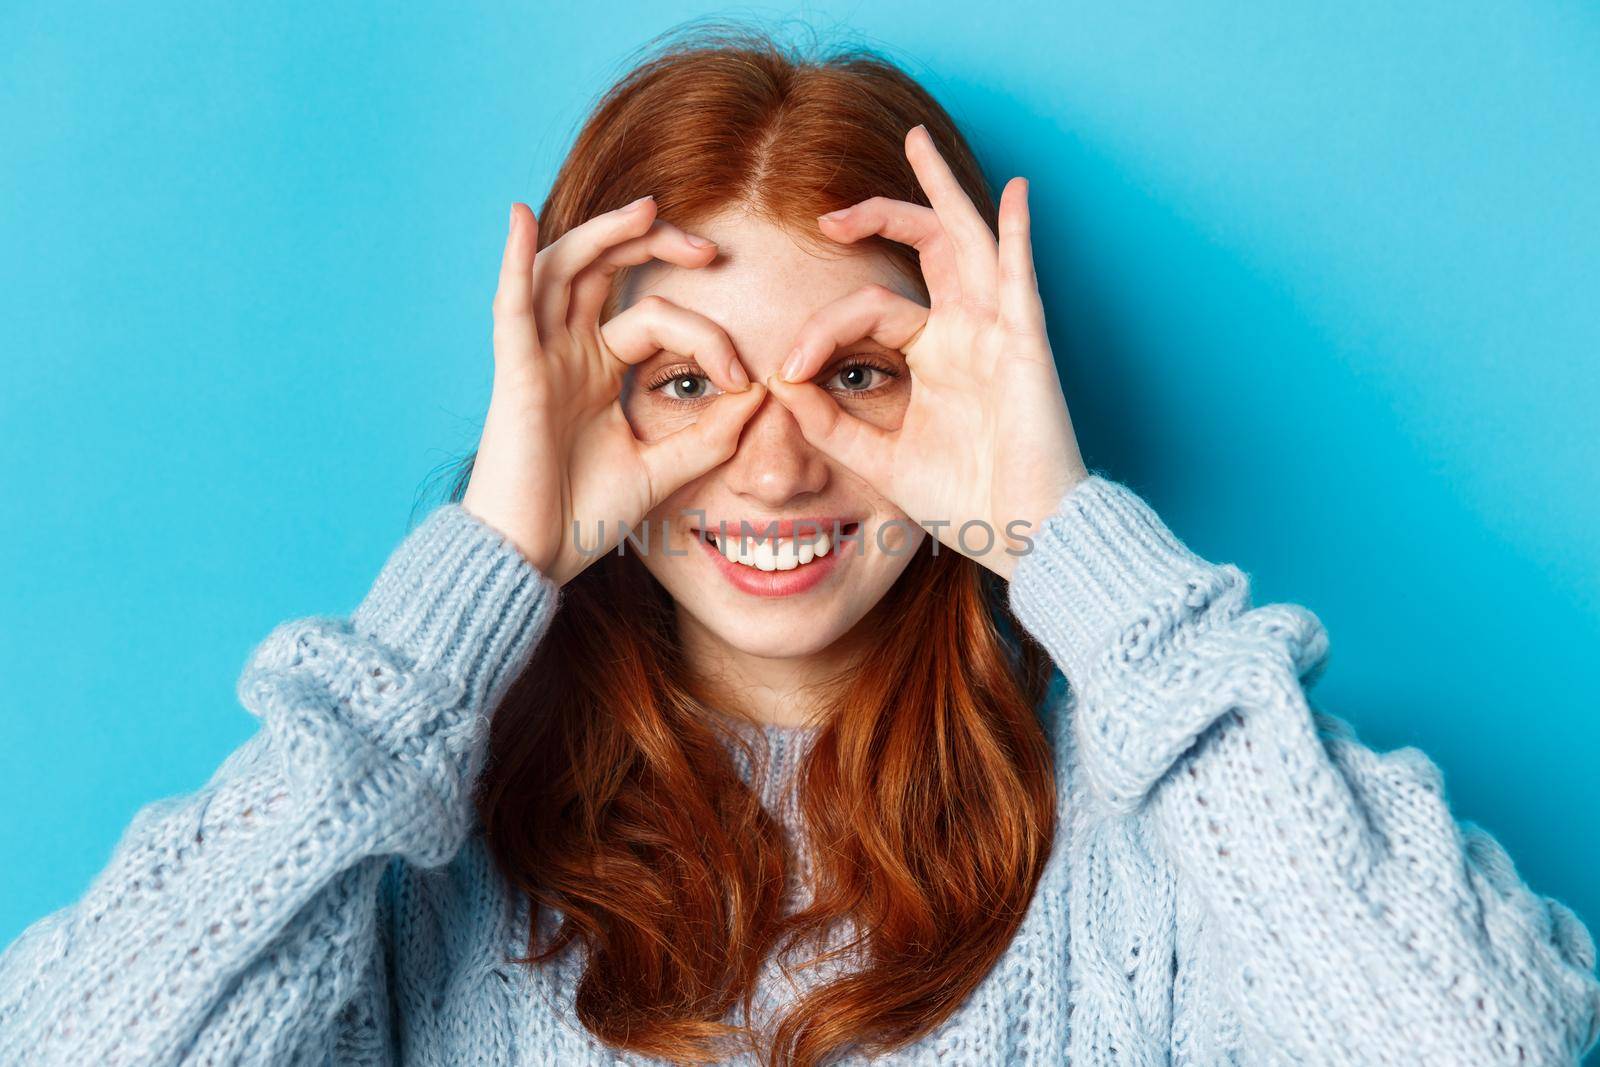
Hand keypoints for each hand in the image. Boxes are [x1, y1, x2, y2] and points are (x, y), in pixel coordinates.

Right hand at [461, 198, 765, 585]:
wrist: (531, 561)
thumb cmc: (583, 519)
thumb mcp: (664, 472)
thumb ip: (710, 436)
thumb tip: (762, 396)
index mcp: (597, 372)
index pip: (653, 319)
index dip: (705, 336)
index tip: (744, 377)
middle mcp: (565, 354)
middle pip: (602, 270)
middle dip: (652, 245)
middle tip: (707, 248)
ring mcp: (537, 359)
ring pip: (563, 270)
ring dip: (602, 234)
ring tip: (645, 208)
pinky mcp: (513, 375)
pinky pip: (511, 306)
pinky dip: (514, 259)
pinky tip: (520, 216)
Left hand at [764, 125, 1087, 580]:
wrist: (1023, 537)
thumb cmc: (964, 503)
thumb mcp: (879, 460)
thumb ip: (829, 424)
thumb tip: (779, 383)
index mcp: (936, 356)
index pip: (870, 309)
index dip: (821, 329)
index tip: (787, 370)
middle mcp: (966, 333)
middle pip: (925, 248)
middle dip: (880, 216)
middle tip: (828, 213)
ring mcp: (998, 332)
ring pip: (967, 242)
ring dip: (941, 192)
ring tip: (917, 142)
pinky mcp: (1025, 347)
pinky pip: (1021, 279)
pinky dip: (1018, 233)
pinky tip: (1015, 191)